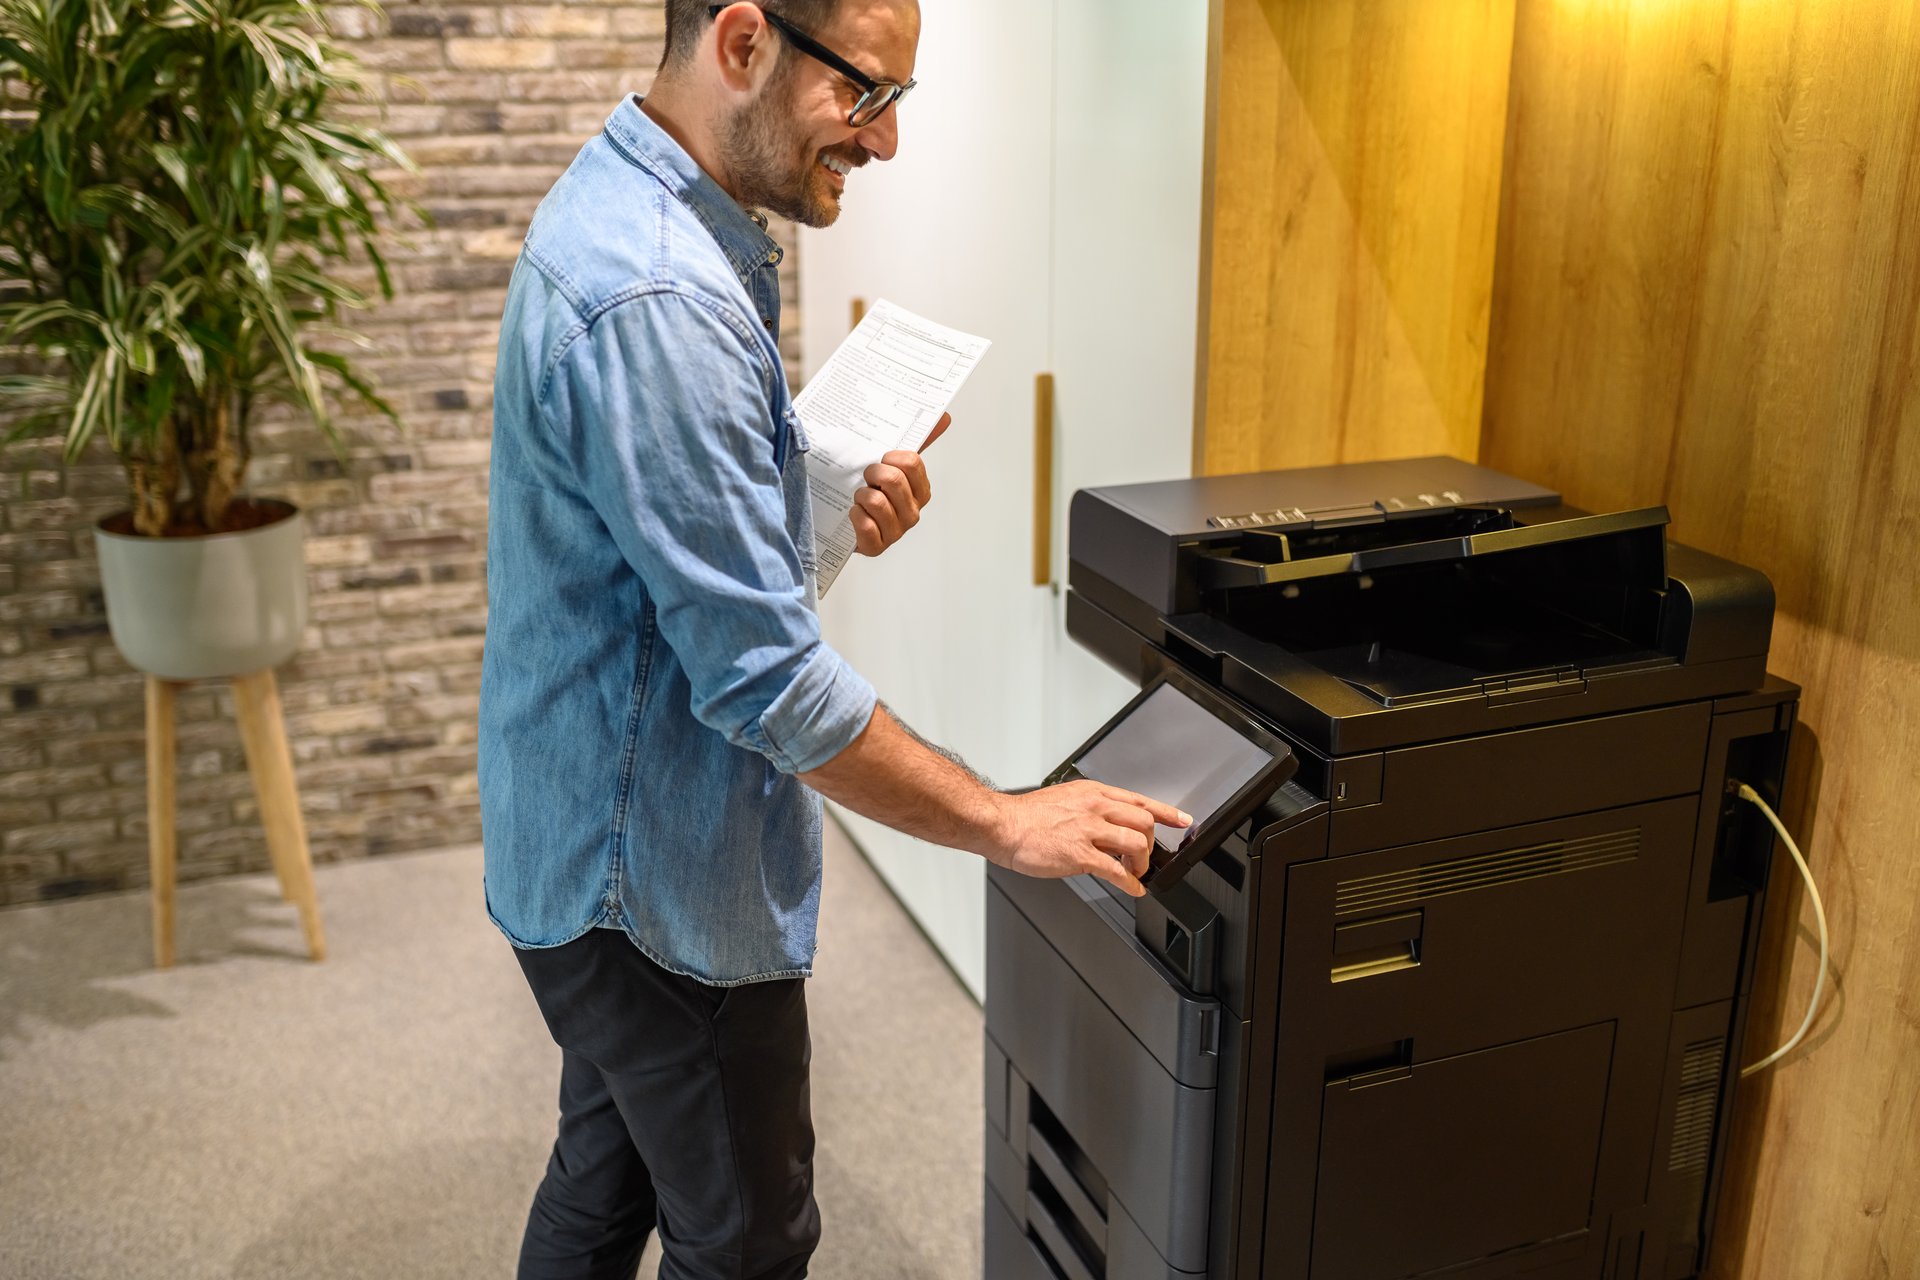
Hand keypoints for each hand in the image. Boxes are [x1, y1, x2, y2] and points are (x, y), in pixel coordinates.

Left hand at [850, 412, 949, 556]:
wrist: (844, 521)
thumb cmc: (872, 491)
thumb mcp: (891, 464)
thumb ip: (918, 442)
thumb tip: (944, 417)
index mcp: (919, 491)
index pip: (912, 463)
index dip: (892, 457)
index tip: (882, 458)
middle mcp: (912, 512)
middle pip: (894, 480)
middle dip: (873, 473)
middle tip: (866, 477)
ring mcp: (896, 531)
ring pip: (877, 502)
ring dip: (861, 495)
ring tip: (859, 497)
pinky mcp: (876, 547)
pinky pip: (866, 526)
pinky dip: (855, 515)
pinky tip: (853, 513)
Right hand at [981, 780, 1190, 897]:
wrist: (1002, 824)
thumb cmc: (1027, 816)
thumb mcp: (1065, 799)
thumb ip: (1089, 809)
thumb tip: (1107, 824)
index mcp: (1093, 793)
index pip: (1139, 799)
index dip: (1167, 812)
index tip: (1183, 820)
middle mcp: (1095, 808)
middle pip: (1145, 822)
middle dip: (1151, 844)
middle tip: (1144, 857)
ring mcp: (1088, 830)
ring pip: (1136, 843)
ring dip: (1141, 864)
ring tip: (1134, 873)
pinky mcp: (1080, 854)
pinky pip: (1116, 870)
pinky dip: (1130, 883)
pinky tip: (1132, 889)